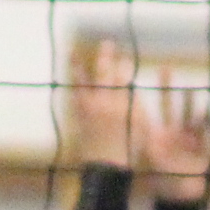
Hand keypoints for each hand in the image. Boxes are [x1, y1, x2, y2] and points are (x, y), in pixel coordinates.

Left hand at [68, 38, 138, 167]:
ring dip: (77, 66)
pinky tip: (69, 77)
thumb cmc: (130, 148)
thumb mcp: (141, 125)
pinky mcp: (81, 116)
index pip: (124, 76)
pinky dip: (72, 85)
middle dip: (107, 56)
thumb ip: (136, 104)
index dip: (125, 65)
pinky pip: (75, 96)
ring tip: (71, 52)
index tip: (127, 59)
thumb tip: (129, 88)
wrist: (107, 166)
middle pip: (105, 72)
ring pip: (84, 81)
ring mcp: (90, 108)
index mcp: (123, 102)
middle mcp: (105, 101)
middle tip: (107, 44)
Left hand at [140, 73, 209, 202]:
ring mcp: (189, 139)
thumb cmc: (164, 185)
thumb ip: (150, 153)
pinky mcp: (202, 147)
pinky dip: (204, 121)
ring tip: (188, 87)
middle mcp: (173, 133)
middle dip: (167, 88)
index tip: (140, 83)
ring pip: (188, 114)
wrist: (182, 200)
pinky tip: (204, 110)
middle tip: (163, 68)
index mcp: (159, 136)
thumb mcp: (152, 167)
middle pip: (170, 106)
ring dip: (188, 101)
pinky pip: (204, 132)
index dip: (145, 99)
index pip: (150, 113)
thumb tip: (144, 142)